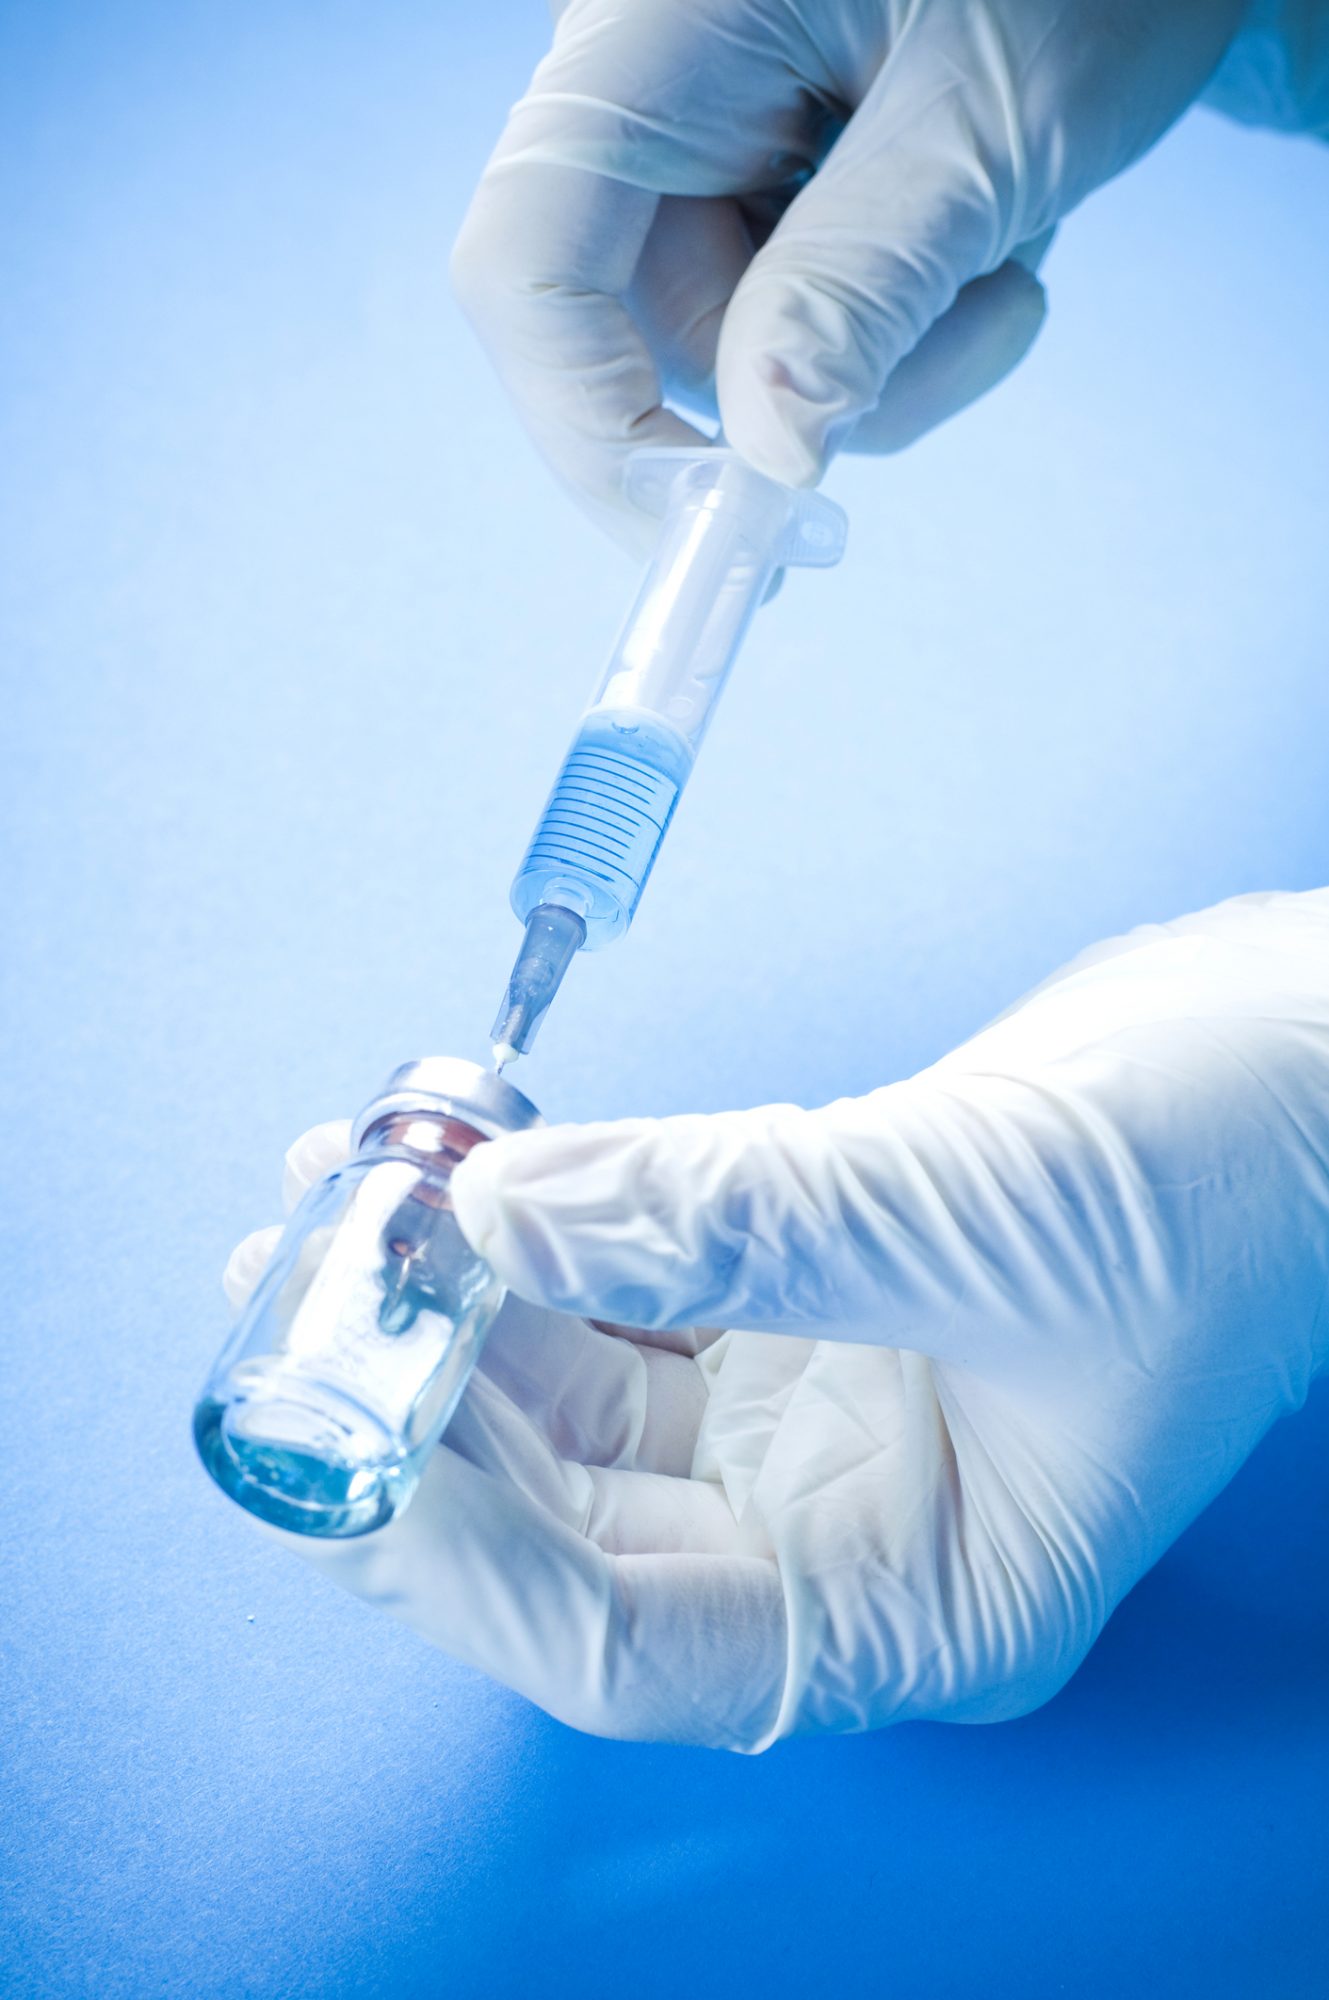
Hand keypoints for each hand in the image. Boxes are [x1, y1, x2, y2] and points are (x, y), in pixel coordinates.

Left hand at [228, 890, 1327, 1748]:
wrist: (1301, 1056)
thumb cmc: (1225, 1186)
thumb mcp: (968, 1215)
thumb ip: (722, 1218)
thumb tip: (496, 1210)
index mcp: (913, 1603)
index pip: (625, 1636)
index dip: (462, 1550)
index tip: (340, 1427)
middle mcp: (841, 1533)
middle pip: (566, 1521)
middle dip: (422, 1411)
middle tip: (293, 1291)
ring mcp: (807, 1413)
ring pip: (572, 1400)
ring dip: (456, 1305)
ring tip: (337, 1204)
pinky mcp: (792, 1304)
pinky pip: (619, 1290)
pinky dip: (534, 1232)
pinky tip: (454, 1164)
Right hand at [451, 0, 1257, 547]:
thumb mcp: (985, 125)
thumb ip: (862, 283)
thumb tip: (767, 454)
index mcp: (652, 37)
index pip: (526, 265)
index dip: (594, 423)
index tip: (721, 534)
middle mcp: (647, 99)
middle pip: (646, 335)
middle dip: (813, 387)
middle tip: (981, 321)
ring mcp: (703, 156)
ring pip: (740, 361)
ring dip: (892, 360)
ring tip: (1007, 246)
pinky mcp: (764, 200)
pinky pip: (799, 340)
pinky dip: (908, 334)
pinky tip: (990, 240)